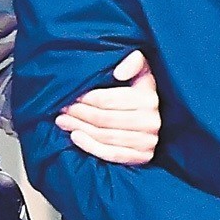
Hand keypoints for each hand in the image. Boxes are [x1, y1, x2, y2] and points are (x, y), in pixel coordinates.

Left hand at [58, 49, 160, 164]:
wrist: (156, 117)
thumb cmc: (141, 92)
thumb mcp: (142, 71)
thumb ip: (134, 62)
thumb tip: (119, 72)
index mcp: (148, 98)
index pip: (109, 100)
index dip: (87, 98)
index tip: (71, 95)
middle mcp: (150, 121)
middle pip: (104, 119)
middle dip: (79, 113)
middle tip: (63, 109)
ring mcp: (147, 141)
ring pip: (105, 136)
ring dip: (80, 128)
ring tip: (63, 121)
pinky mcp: (142, 157)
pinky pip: (112, 154)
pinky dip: (91, 146)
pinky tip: (75, 137)